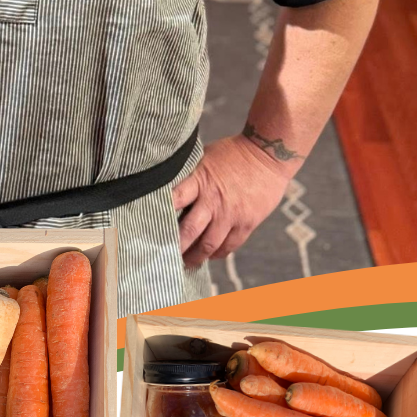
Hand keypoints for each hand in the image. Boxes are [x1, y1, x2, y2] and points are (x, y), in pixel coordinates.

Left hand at [171, 135, 294, 265]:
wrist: (268, 155)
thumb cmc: (233, 153)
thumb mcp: (205, 158)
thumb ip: (190, 177)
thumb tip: (168, 189)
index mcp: (199, 180)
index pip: (174, 200)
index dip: (160, 215)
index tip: (149, 228)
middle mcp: (213, 201)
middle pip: (189, 231)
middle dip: (175, 248)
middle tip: (164, 257)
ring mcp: (231, 214)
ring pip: (209, 245)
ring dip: (195, 257)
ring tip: (186, 263)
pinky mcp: (247, 223)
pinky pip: (229, 246)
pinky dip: (217, 254)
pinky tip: (209, 256)